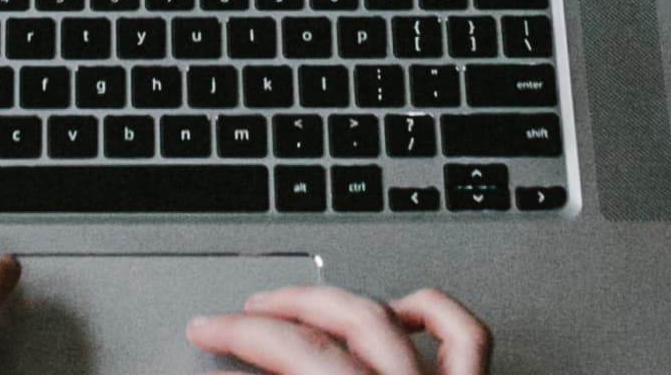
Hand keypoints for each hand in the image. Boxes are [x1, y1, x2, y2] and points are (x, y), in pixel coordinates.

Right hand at [188, 286, 492, 374]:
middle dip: (277, 311)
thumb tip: (241, 370)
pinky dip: (431, 312)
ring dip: (336, 303)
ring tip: (302, 303)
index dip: (237, 335)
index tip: (205, 330)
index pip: (291, 352)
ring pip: (389, 318)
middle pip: (335, 327)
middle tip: (238, 317)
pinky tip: (401, 308)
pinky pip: (465, 339)